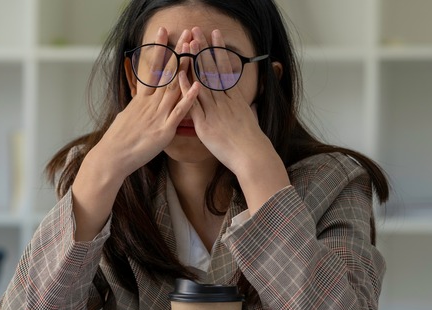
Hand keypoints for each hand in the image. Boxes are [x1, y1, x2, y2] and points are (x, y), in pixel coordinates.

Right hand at [90, 27, 199, 179]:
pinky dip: (188, 99)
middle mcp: (150, 104)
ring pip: (174, 87)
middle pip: (167, 73)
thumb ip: (137, 107)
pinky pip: (179, 112)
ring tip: (194, 50)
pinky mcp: (164, 130)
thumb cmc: (118, 140)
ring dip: (186, 68)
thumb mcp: (127, 116)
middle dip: (178, 52)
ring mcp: (158, 115)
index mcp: (141, 100)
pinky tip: (197, 86)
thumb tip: (139, 101)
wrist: (112, 157)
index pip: (152, 68)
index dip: (159, 49)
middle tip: (186, 33)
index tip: (164, 32)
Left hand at [179, 27, 277, 176]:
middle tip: (198, 31)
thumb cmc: (251, 141)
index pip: (225, 69)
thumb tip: (250, 105)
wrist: (251, 156)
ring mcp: (214, 111)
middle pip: (213, 70)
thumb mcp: (250, 119)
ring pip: (203, 82)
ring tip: (189, 44)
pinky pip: (193, 104)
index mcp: (235, 99)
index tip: (215, 36)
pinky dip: (187, 88)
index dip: (219, 51)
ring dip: (195, 62)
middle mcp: (224, 101)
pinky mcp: (205, 124)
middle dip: (204, 49)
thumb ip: (246, 109)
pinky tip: (180, 75)